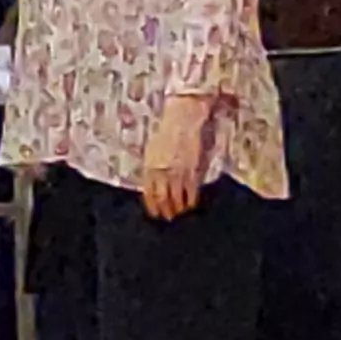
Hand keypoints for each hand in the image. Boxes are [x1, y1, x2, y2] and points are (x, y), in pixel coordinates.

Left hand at [140, 95, 211, 220]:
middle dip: (165, 210)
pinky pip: (191, 191)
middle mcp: (162, 173)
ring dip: (178, 208)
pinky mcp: (191, 170)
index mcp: (149, 167)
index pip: (149, 193)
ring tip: (179, 213)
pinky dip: (190, 200)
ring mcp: (177, 173)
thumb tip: (150, 182)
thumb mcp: (152, 150)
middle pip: (162, 198)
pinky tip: (191, 204)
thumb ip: (151, 167)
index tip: (155, 214)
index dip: (152, 206)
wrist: (181, 121)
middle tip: (168, 218)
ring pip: (176, 198)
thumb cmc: (165, 133)